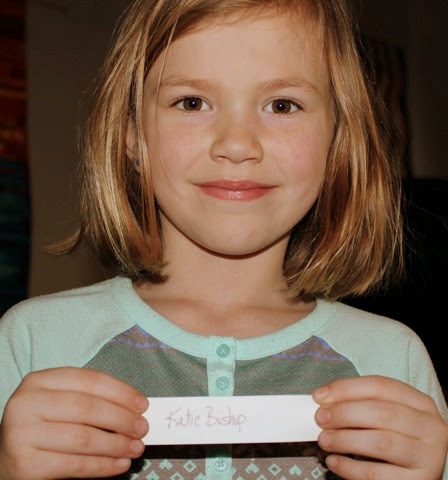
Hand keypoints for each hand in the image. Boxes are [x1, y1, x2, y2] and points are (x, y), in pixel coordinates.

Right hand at [0, 367, 148, 478]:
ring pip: (83, 438)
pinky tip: (120, 464)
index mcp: (39, 380)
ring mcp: (22, 434)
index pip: (89, 381)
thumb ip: (90, 400)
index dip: (120, 392)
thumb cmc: (43, 426)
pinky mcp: (24, 465)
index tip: (142, 404)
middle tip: (142, 428)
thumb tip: (134, 409)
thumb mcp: (59, 403)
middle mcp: (27, 403)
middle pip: (87, 408)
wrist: (5, 458)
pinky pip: (74, 466)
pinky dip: (103, 466)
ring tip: (136, 447)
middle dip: (122, 419)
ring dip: (116, 444)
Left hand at [313, 375, 447, 479]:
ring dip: (345, 439)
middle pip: (382, 412)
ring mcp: (427, 456)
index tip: (319, 395)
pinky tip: (334, 462)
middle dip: (344, 413)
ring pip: (381, 443)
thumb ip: (361, 405)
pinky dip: (350, 468)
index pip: (380, 386)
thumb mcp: (388, 415)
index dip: (346, 389)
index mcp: (420, 403)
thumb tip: (323, 401)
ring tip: (324, 440)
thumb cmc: (398, 438)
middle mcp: (429, 427)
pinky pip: (377, 475)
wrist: (418, 473)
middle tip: (320, 418)